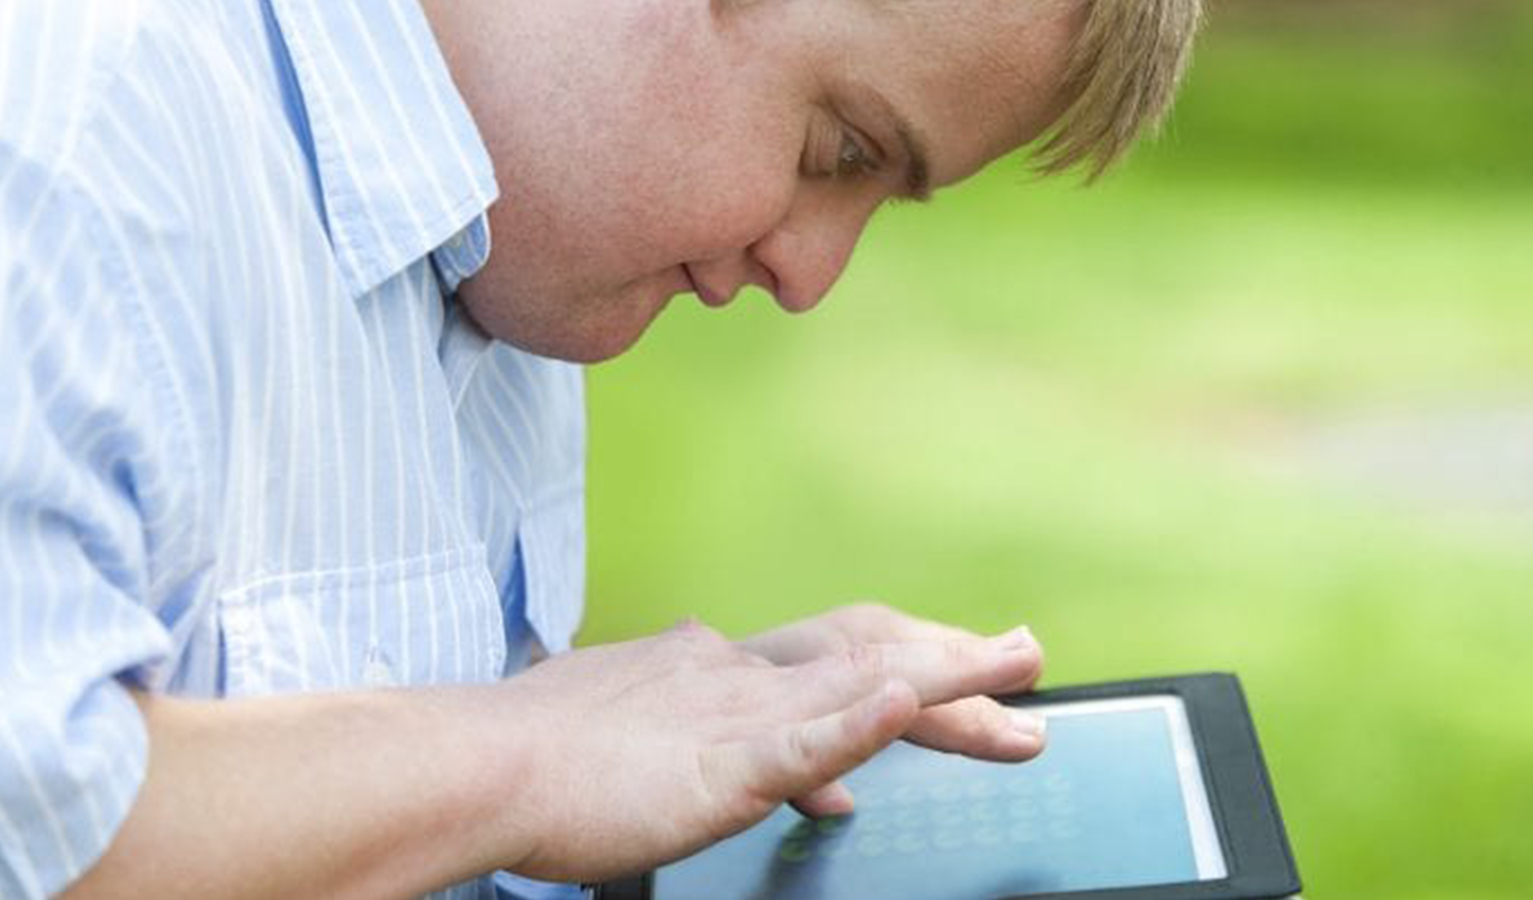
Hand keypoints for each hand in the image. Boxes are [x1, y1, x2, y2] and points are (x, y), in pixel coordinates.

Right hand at [492, 618, 1040, 882]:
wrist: (475, 765)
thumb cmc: (542, 766)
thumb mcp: (656, 754)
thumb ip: (743, 762)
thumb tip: (831, 790)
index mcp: (718, 669)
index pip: (836, 655)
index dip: (906, 658)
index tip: (964, 667)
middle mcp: (738, 676)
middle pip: (868, 656)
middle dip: (953, 661)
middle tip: (1026, 653)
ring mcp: (733, 716)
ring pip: (859, 685)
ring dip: (945, 675)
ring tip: (1017, 660)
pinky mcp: (718, 764)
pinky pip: (803, 740)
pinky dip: (860, 720)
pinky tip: (906, 699)